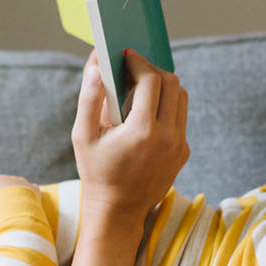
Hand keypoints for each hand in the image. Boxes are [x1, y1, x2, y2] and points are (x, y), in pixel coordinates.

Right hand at [0, 174, 36, 210]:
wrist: (12, 203)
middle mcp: (7, 178)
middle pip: (4, 185)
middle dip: (3, 193)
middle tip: (2, 207)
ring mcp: (20, 182)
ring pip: (18, 185)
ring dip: (17, 193)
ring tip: (15, 205)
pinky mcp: (32, 188)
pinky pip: (32, 189)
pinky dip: (31, 193)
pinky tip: (29, 200)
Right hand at [71, 49, 187, 218]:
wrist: (118, 211)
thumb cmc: (95, 172)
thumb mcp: (83, 136)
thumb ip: (89, 97)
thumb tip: (97, 65)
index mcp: (142, 131)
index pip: (150, 80)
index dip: (138, 62)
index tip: (126, 55)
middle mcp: (167, 137)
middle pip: (171, 83)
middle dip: (152, 69)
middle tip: (133, 67)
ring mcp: (179, 146)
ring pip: (181, 98)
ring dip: (163, 85)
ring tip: (140, 86)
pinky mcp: (183, 152)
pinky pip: (180, 118)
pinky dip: (166, 106)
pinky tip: (146, 111)